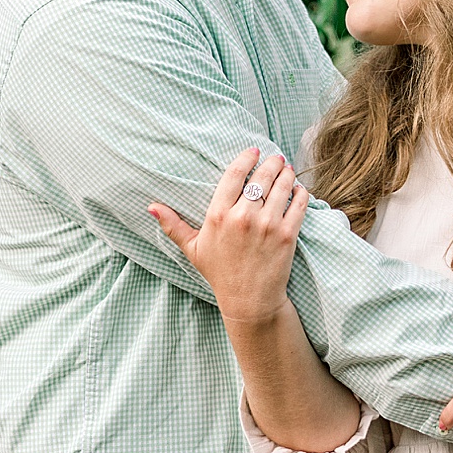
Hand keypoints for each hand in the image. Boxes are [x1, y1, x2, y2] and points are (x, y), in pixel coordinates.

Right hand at [150, 147, 309, 324]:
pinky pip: (298, 204)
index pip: (234, 174)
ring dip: (287, 173)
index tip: (254, 151)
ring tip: (288, 169)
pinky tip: (299, 189)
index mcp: (218, 215)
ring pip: (282, 186)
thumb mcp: (193, 248)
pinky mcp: (287, 235)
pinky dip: (301, 192)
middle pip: (262, 177)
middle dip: (272, 163)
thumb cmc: (220, 273)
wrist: (249, 301)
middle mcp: (242, 217)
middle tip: (276, 158)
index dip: (246, 159)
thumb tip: (151, 207)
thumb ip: (172, 225)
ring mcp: (267, 225)